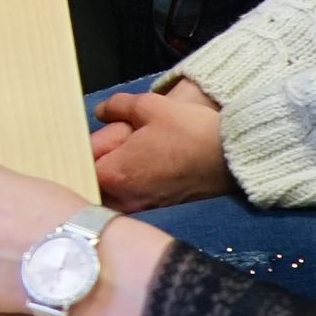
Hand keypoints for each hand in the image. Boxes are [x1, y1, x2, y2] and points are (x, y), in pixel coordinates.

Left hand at [90, 78, 232, 212]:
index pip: (81, 163)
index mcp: (114, 174)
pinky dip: (135, 180)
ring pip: (114, 190)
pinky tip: (152, 161)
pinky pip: (134, 196)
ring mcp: (142, 207)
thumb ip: (117, 107)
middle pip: (95, 179)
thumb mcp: (149, 106)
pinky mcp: (160, 209)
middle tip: (118, 139)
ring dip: (118, 171)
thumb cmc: (191, 132)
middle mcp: (124, 198)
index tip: (102, 132)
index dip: (88, 144)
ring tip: (136, 149)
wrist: (233, 158)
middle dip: (101, 159)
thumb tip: (101, 111)